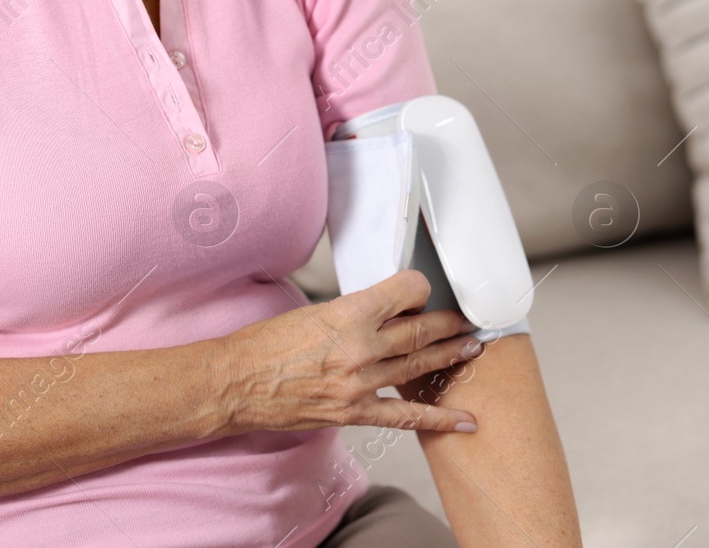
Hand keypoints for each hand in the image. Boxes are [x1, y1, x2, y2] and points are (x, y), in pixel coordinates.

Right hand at [209, 270, 482, 435]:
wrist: (236, 383)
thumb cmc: (266, 345)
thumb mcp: (313, 311)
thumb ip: (353, 311)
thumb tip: (383, 310)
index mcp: (348, 314)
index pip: (406, 292)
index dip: (421, 288)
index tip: (426, 290)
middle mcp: (359, 348)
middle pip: (419, 331)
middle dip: (447, 323)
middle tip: (466, 318)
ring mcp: (359, 384)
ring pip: (418, 367)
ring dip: (449, 356)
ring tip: (472, 348)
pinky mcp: (354, 412)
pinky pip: (404, 416)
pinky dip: (437, 418)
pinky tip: (463, 420)